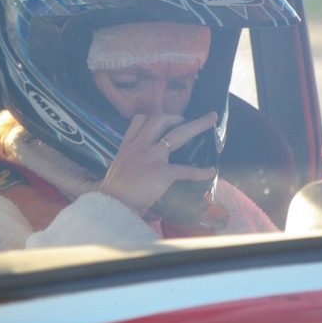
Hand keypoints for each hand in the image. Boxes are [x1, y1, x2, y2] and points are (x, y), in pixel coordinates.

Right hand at [98, 112, 217, 216]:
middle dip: (176, 116)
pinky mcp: (162, 173)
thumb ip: (129, 165)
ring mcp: (152, 158)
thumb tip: (141, 175)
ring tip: (209, 122)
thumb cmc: (112, 194)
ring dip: (196, 125)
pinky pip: (186, 170)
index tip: (162, 118)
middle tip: (186, 120)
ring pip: (177, 135)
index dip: (152, 116)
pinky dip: (200, 171)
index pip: (139, 120)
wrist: (111, 206)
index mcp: (128, 147)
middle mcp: (140, 147)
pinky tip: (209, 172)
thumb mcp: (117, 170)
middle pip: (159, 120)